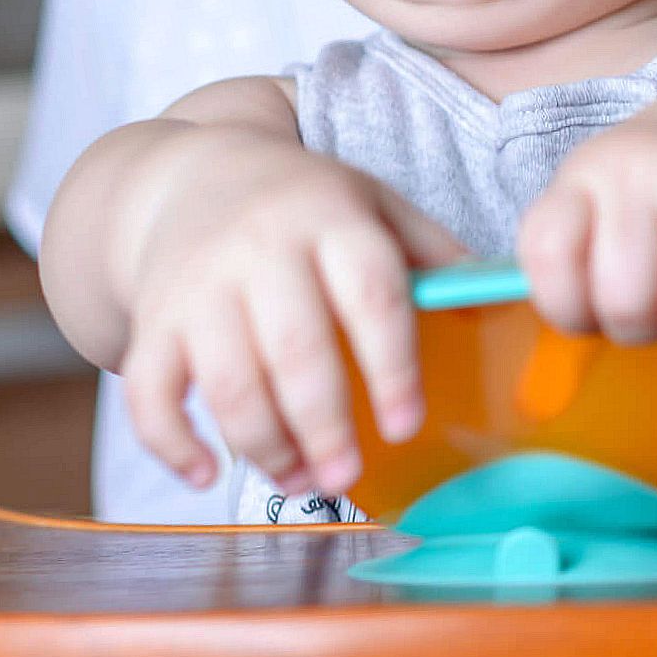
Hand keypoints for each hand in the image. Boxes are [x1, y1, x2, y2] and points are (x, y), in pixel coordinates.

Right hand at [119, 134, 470, 496]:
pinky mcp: (152, 321)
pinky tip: (208, 473)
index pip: (371, 294)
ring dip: (264, 445)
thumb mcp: (370, 203)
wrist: (187, 177)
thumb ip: (432, 251)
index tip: (406, 425)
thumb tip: (507, 301)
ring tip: (299, 478)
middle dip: (323, 424)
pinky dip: (172, 443)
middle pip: (295, 348)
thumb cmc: (301, 205)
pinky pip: (149, 391)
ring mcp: (197, 285)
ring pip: (226, 381)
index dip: (392, 366)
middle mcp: (259, 248)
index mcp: (330, 218)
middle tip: (346, 475)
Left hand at [514, 96, 656, 348]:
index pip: (548, 253)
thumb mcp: (595, 197)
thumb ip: (570, 262)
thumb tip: (558, 364)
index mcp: (586, 177)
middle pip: (625, 301)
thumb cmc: (654, 184)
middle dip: (637, 330)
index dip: (563, 305)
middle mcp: (642, 175)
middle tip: (651, 310)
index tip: (587, 307)